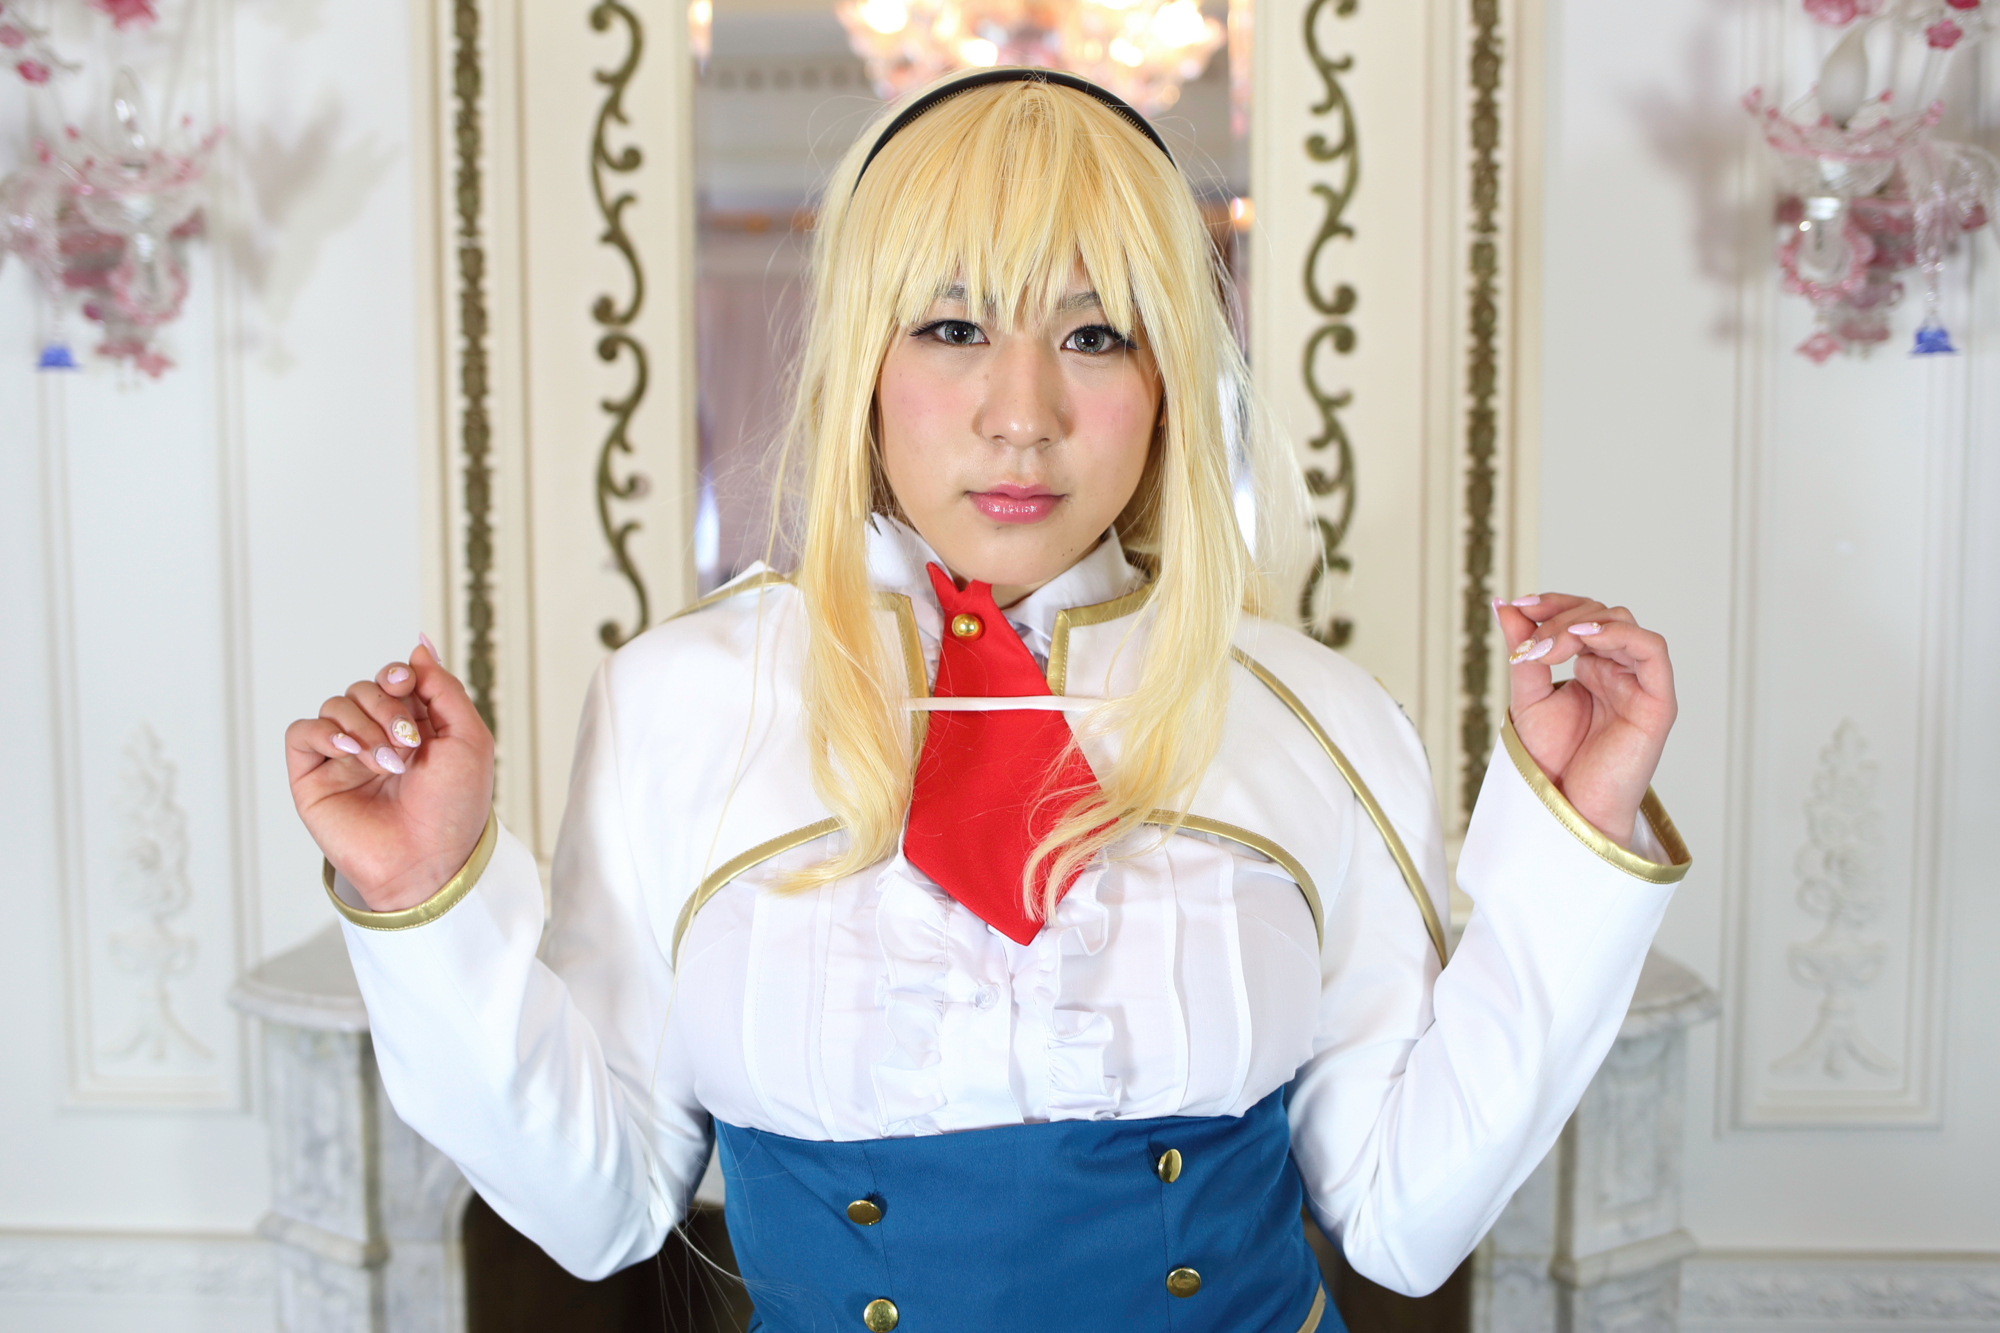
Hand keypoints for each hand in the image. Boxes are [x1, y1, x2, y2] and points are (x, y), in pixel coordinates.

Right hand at [285, 638, 494, 911]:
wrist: (428, 860)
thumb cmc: (454, 808)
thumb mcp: (468, 739)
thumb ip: (445, 688)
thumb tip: (419, 647)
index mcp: (415, 726)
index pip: (393, 678)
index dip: (397, 674)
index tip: (406, 685)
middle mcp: (377, 737)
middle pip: (364, 687)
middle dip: (386, 706)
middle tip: (409, 743)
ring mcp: (344, 757)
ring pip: (336, 704)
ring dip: (365, 726)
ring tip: (388, 764)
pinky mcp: (314, 776)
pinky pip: (303, 731)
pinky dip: (327, 734)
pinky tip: (353, 755)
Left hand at [1496, 594, 1675, 849]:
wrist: (1567, 807)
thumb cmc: (1553, 761)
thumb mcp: (1529, 697)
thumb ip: (1524, 651)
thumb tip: (1504, 606)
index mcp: (1593, 667)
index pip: (1580, 615)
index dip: (1551, 603)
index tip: (1516, 605)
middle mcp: (1619, 670)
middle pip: (1601, 613)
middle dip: (1560, 615)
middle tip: (1530, 640)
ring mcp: (1641, 684)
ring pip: (1624, 624)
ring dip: (1582, 623)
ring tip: (1549, 645)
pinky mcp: (1658, 701)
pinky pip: (1651, 650)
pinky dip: (1620, 634)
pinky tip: (1586, 637)